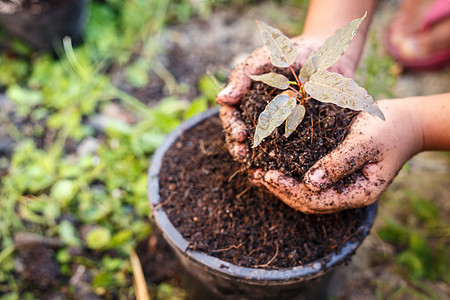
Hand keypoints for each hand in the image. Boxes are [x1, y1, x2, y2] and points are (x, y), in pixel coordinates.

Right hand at [217, 36, 355, 162]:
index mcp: (244, 103)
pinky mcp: (297, 139)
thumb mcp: (265, 58)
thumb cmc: (291, 53)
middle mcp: (257, 119)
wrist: (327, 57)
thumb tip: (221, 99)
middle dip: (240, 150)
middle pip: (242, 140)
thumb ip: (242, 76)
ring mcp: (276, 131)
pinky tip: (284, 174)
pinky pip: (287, 156)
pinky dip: (282, 166)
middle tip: (244, 157)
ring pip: (261, 152)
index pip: (231, 118)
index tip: (240, 135)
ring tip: (259, 173)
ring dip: (257, 163)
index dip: (232, 128)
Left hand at [251, 99, 423, 212]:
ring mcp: (341, 185)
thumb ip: (339, 163)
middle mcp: (347, 194)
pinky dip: (290, 173)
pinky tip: (272, 163)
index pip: (317, 200)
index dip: (289, 190)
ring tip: (257, 172)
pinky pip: (308, 178)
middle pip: (307, 201)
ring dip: (281, 184)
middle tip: (255, 175)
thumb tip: (309, 183)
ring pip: (305, 193)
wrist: (405, 122)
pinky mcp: (334, 173)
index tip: (267, 175)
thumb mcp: (364, 142)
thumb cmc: (388, 129)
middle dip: (280, 190)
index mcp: (358, 194)